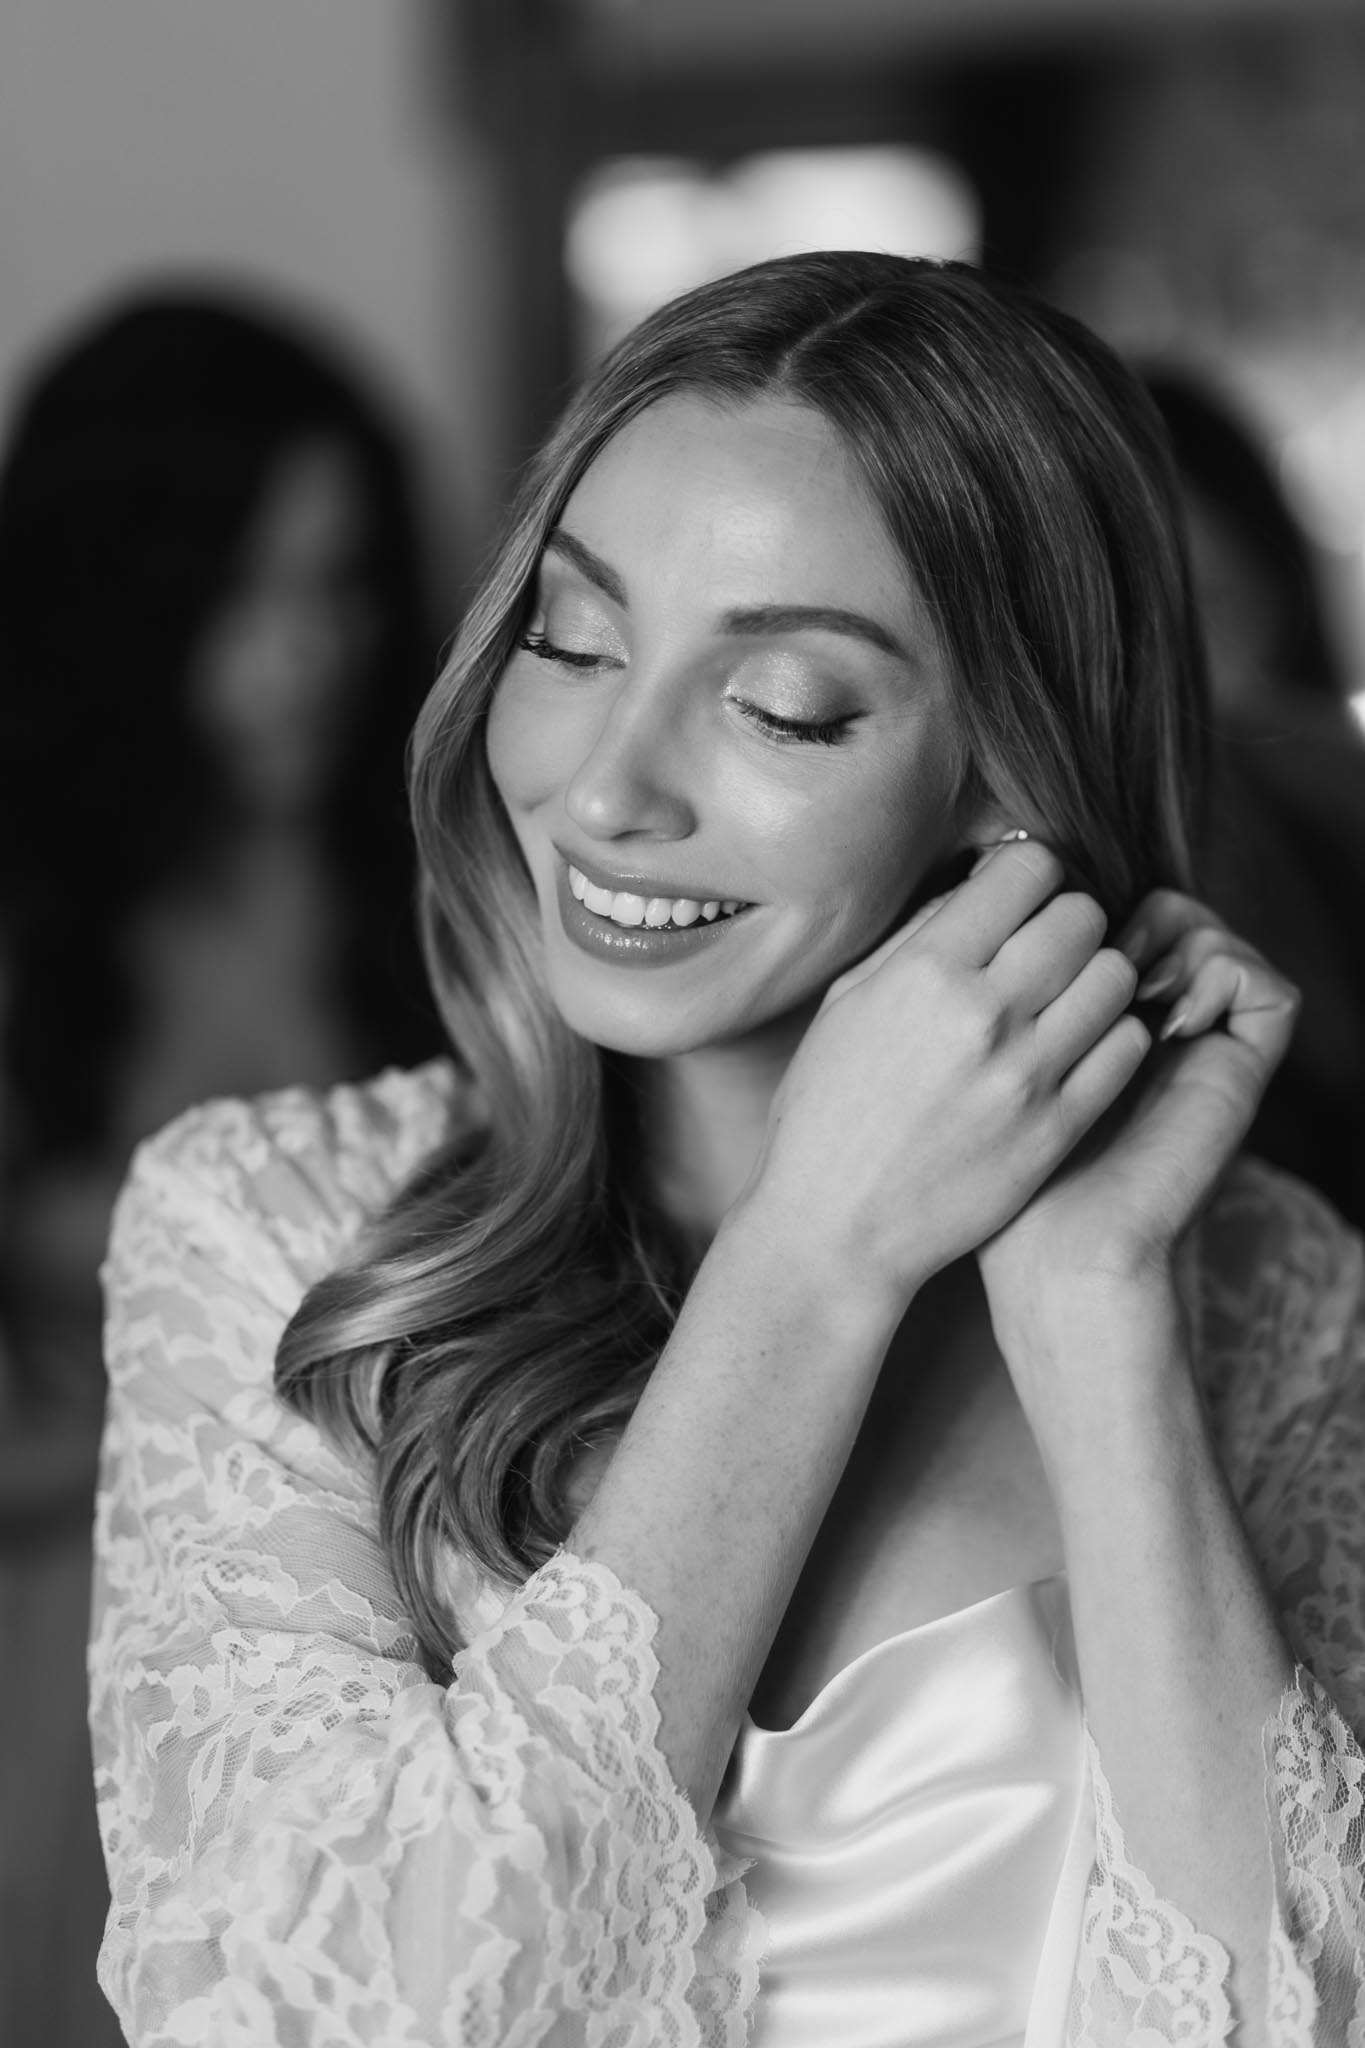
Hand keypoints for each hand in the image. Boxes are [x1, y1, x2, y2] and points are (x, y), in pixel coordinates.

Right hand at [743, 838, 1147, 1312]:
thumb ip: (917, 939)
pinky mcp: (1060, 1126)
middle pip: (1083, 914)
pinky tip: (1076, 1046)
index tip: (1015, 899)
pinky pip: (1127, 1045)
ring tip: (1064, 999)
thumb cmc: (827, 1112)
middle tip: (1043, 950)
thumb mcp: (848, 1005)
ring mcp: (1029, 1074)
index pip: (1029, 869)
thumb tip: (980, 885)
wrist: (836, 1230)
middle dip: (1066, 920)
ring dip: (1095, 976)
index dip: (1027, 875)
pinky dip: (1112, 1034)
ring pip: (1117, 975)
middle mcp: (985, 1014)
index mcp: (926, 971)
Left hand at [977, 888, 1298, 1357]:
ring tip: (1130, 985)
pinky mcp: (1240, 1074)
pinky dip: (1224, 975)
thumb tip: (973, 901)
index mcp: (1088, 1021)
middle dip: (1123, 912)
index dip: (1076, 903)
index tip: (1030, 939)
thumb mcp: (972, 1070)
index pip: (1104, 914)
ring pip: (1211, 935)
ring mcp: (1201, 1049)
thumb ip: (982, 993)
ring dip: (1171, 939)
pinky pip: (1264, 987)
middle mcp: (1151, 1027)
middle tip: (1086, 957)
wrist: (1058, 1258)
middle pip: (1161, 910)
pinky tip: (1174, 1018)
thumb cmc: (991, 1177)